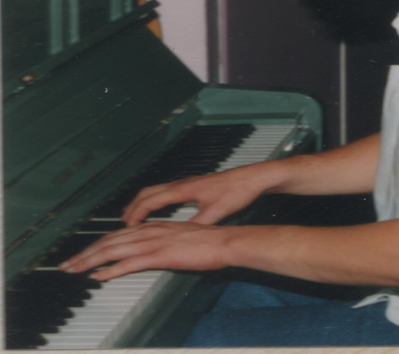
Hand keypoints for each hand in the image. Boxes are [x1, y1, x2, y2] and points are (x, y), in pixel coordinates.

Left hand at [60, 221, 233, 280]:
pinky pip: (129, 263)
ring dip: (90, 260)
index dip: (98, 244)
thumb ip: (166, 243)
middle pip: (110, 240)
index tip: (84, 253)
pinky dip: (110, 270)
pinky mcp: (160, 255)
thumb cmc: (212, 241)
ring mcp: (154, 242)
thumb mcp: (184, 238)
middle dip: (85, 252)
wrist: (227, 241)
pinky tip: (98, 276)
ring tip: (73, 269)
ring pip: (113, 250)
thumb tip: (155, 254)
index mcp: (156, 226)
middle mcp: (151, 230)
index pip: (119, 234)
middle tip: (67, 264)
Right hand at [121, 164, 277, 226]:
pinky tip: (159, 210)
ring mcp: (188, 183)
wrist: (254, 177)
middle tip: (122, 222)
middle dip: (132, 207)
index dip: (135, 214)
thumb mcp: (216, 212)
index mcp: (183, 190)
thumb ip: (198, 224)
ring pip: (156, 190)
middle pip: (147, 193)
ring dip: (142, 203)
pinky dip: (155, 200)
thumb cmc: (237, 191)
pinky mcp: (194, 185)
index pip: (150, 201)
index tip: (126, 227)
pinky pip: (166, 191)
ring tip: (134, 217)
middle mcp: (182, 184)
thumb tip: (182, 236)